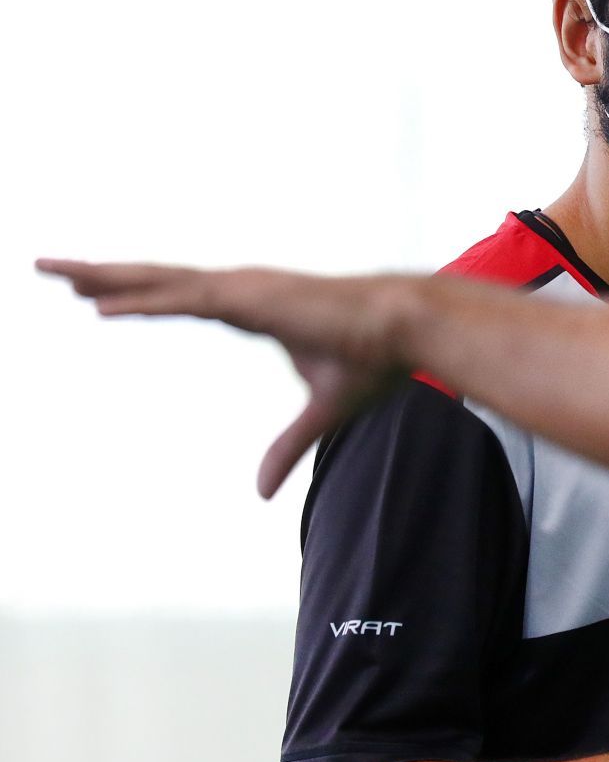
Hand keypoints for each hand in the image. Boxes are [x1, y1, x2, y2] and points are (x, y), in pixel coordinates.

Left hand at [37, 260, 414, 496]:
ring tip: (54, 273)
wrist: (406, 330)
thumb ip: (287, 448)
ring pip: (158, 282)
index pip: (184, 297)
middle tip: (50, 269)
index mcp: (256, 308)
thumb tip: (259, 492)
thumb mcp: (322, 413)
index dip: (141, 295)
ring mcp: (243, 290)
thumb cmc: (375, 359)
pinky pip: (183, 301)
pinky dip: (140, 303)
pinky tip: (100, 307)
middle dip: (102, 275)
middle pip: (158, 280)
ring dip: (103, 278)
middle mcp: (242, 290)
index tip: (97, 297)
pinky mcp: (250, 299)